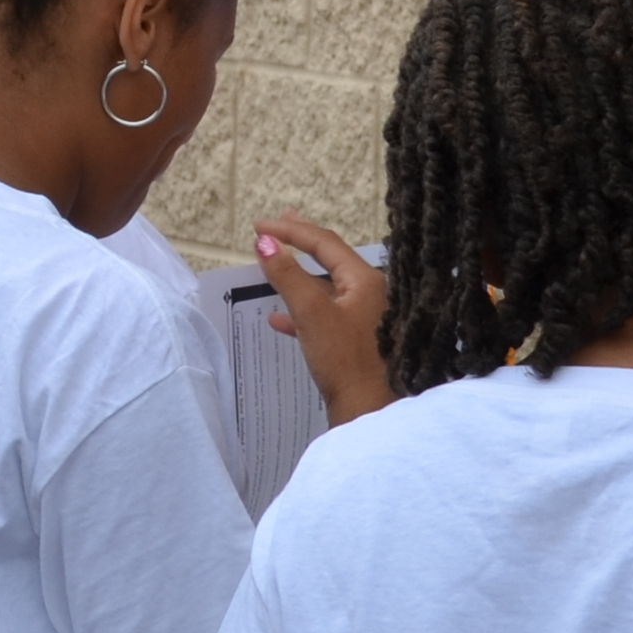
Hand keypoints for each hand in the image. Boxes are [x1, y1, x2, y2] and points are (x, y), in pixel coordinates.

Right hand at [252, 211, 393, 423]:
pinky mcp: (360, 339)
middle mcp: (373, 293)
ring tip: (277, 262)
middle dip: (303, 242)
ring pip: (329, 286)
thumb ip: (286, 274)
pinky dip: (303, 309)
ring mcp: (368, 317)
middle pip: (332, 258)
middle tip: (280, 222)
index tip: (259, 226)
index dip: (290, 230)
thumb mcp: (311, 312)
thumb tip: (264, 241)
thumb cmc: (345, 359)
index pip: (325, 243)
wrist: (369, 410)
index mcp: (366, 280)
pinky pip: (328, 314)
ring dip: (299, 275)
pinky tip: (279, 319)